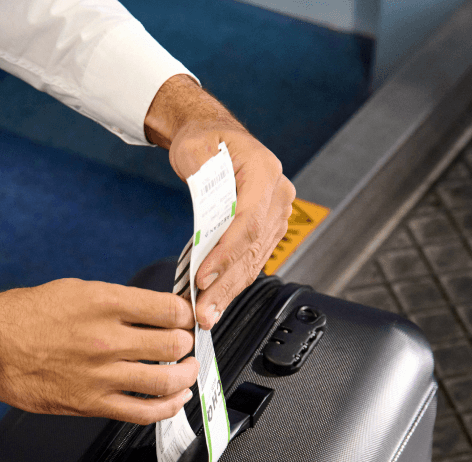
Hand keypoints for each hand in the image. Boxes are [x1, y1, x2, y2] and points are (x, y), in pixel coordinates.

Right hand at [0, 281, 198, 424]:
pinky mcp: (91, 404)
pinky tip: (174, 399)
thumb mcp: (75, 290)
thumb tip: (154, 310)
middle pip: (174, 344)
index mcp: (104, 303)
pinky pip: (143, 411)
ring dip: (185, 375)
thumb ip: (118, 301)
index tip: (184, 317)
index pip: (170, 309)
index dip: (185, 314)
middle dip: (186, 343)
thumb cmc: (24, 316)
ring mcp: (100, 375)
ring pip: (166, 381)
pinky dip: (168, 407)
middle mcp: (106, 339)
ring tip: (185, 371)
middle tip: (185, 343)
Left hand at [145, 75, 295, 329]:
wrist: (214, 136)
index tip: (203, 278)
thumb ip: (199, 177)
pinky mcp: (267, 229)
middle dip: (226, 285)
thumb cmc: (205, 140)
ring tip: (208, 315)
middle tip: (205, 313)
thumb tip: (205, 213)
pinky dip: (233, 282)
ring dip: (229, 291)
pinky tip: (217, 301)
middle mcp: (277, 195)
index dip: (225, 254)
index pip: (247, 221)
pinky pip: (251, 259)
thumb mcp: (194, 148)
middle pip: (252, 248)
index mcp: (264, 172)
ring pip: (254, 260)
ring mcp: (276, 214)